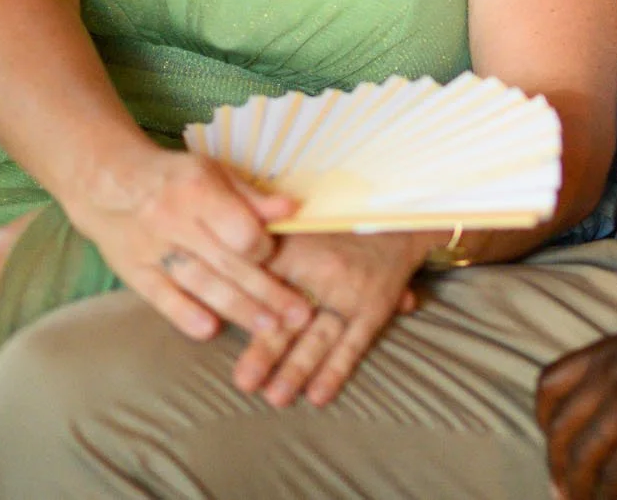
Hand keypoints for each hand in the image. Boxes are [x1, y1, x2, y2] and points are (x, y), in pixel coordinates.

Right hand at [70, 145, 313, 341]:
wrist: (106, 182)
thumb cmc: (173, 178)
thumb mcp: (213, 172)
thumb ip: (252, 196)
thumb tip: (292, 210)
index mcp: (198, 190)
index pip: (240, 230)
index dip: (263, 247)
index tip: (272, 255)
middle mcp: (175, 221)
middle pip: (228, 263)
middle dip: (267, 292)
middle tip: (298, 315)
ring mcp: (153, 249)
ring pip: (201, 284)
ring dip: (238, 309)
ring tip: (270, 329)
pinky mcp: (134, 271)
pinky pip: (161, 296)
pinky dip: (185, 314)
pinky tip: (208, 330)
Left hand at [232, 232, 432, 407]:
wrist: (395, 219)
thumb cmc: (333, 226)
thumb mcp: (296, 224)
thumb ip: (262, 244)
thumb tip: (223, 263)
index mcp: (298, 249)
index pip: (266, 282)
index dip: (245, 307)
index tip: (222, 329)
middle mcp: (323, 272)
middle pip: (290, 316)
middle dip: (266, 351)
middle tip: (244, 381)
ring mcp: (350, 294)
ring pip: (319, 337)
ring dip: (298, 369)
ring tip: (276, 397)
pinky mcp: (373, 310)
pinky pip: (353, 344)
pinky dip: (335, 371)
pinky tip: (318, 396)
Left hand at [536, 306, 616, 498]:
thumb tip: (595, 426)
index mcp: (605, 352)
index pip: (549, 387)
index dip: (546, 424)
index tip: (557, 448)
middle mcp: (610, 376)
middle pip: (562, 433)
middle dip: (559, 471)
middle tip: (564, 495)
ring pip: (584, 462)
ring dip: (581, 493)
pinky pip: (616, 480)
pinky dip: (611, 498)